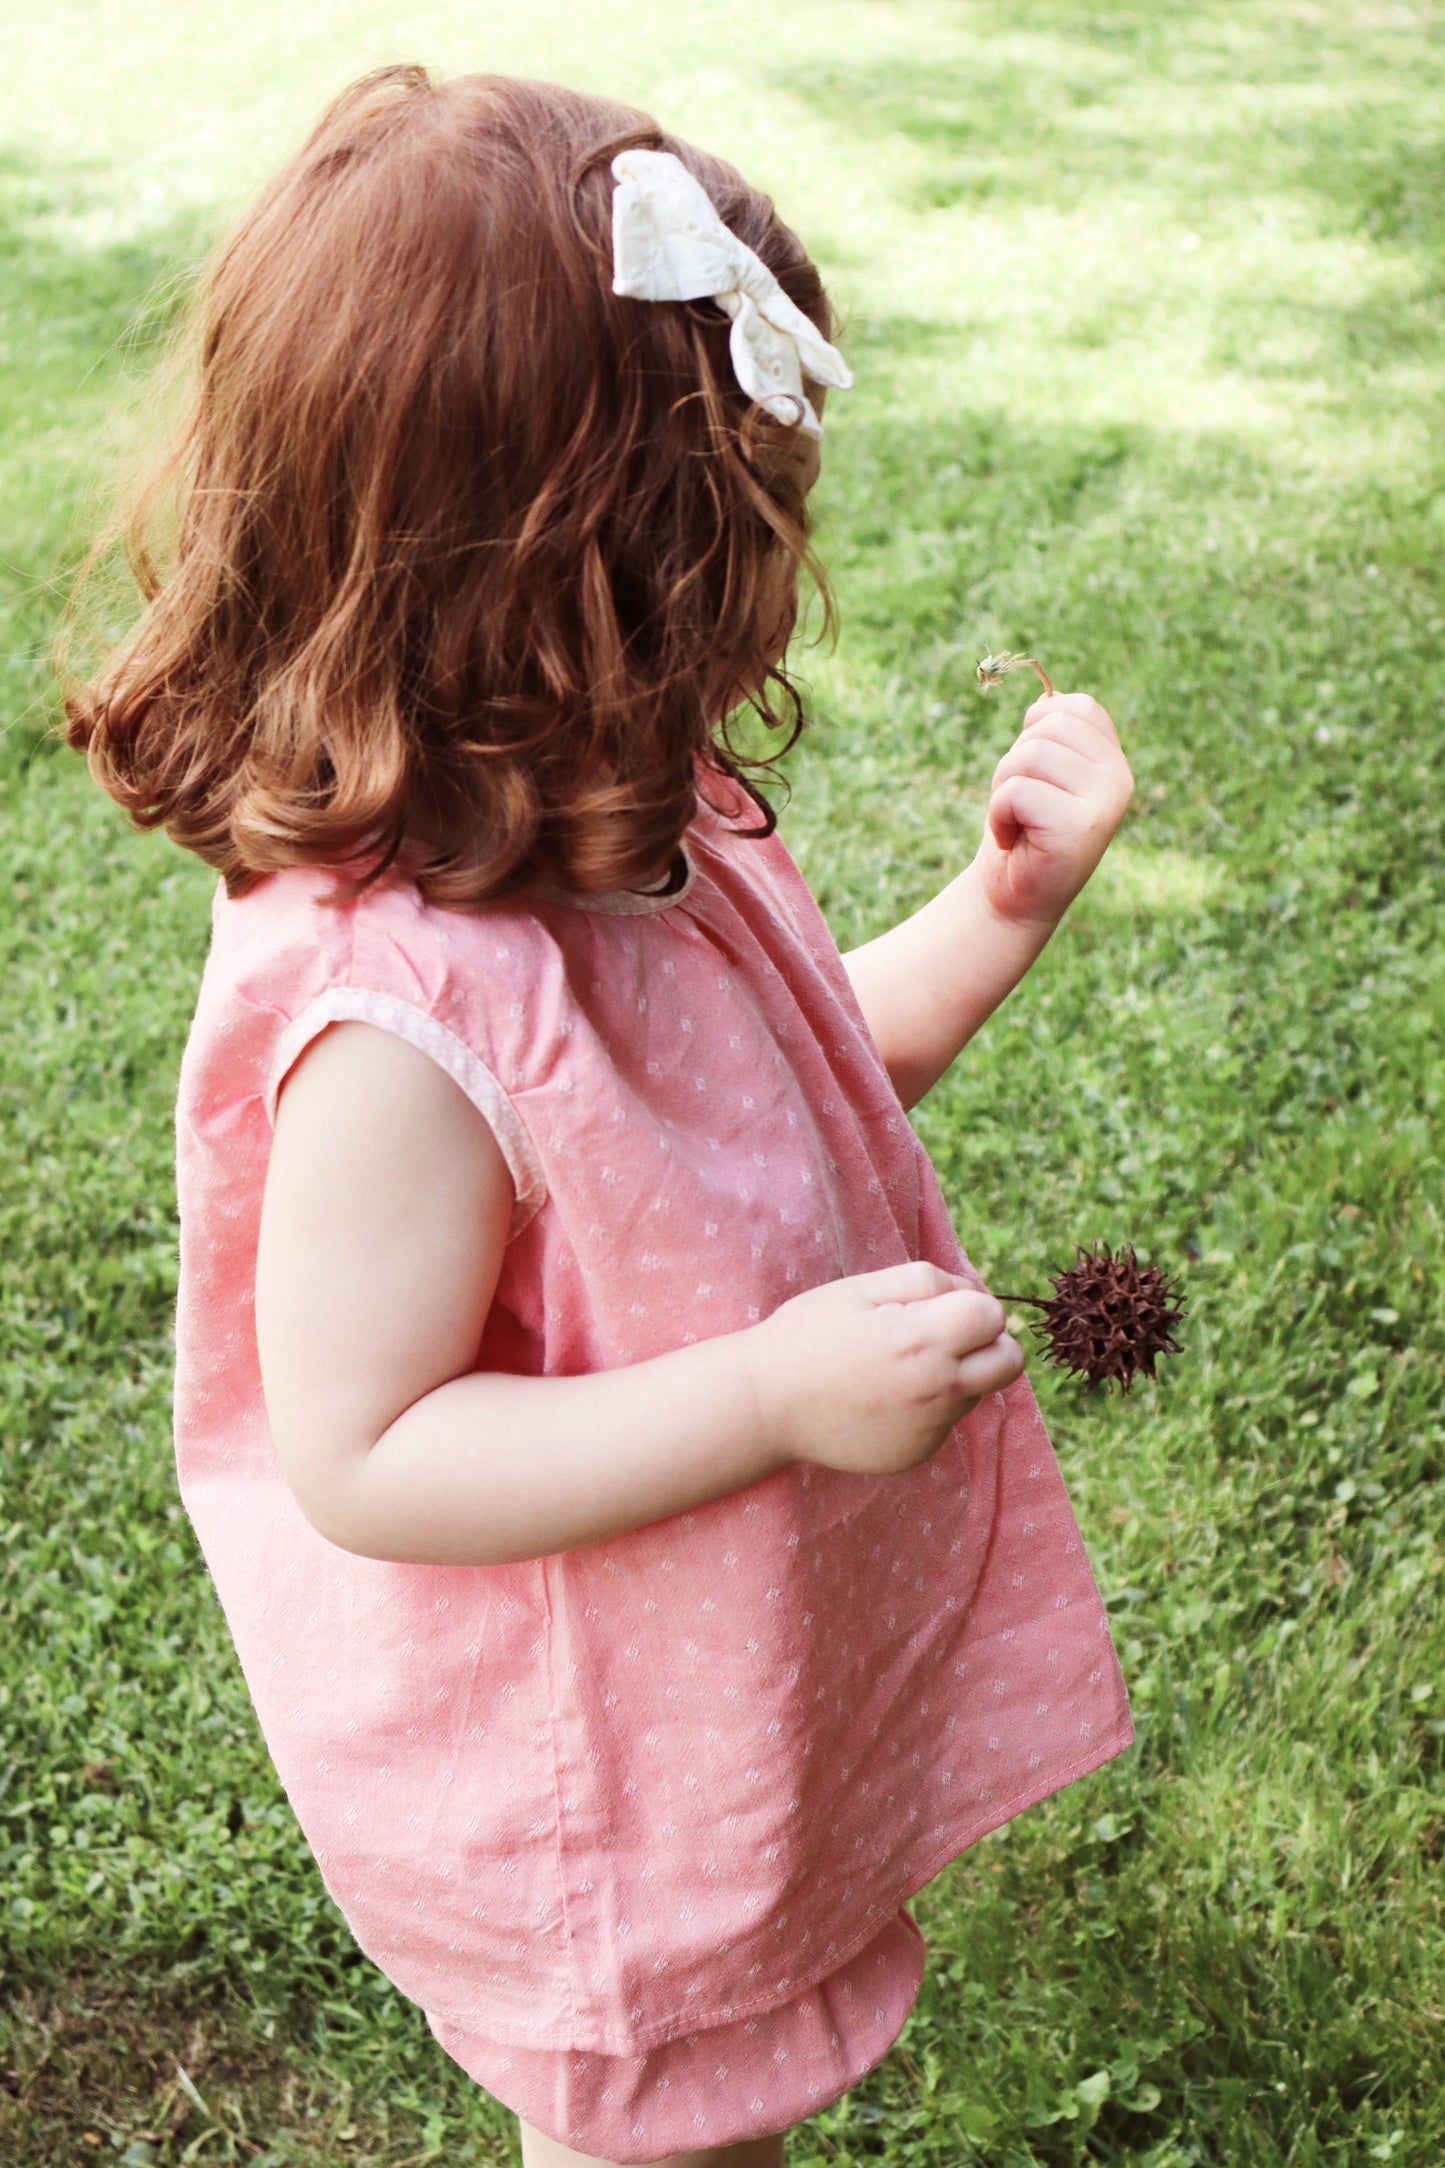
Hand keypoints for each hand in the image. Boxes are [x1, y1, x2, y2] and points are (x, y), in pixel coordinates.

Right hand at [744, 1260, 1024, 1476]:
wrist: (765, 1404)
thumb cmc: (809, 1334)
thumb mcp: (862, 1288)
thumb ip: (927, 1281)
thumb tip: (976, 1292)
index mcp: (922, 1340)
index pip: (992, 1315)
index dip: (969, 1303)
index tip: (936, 1307)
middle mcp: (935, 1391)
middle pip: (1009, 1363)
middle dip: (988, 1342)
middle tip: (944, 1335)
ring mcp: (928, 1430)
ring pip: (976, 1393)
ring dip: (956, 1375)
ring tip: (898, 1366)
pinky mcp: (915, 1454)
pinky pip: (944, 1423)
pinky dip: (928, 1407)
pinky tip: (883, 1397)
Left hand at [974, 691, 1133, 932]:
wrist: (1013, 899)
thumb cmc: (1023, 831)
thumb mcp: (1040, 773)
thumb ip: (1052, 736)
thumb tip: (1047, 696)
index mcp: (1114, 761)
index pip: (1076, 707)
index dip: (1037, 730)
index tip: (1034, 774)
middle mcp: (1120, 778)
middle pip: (1050, 727)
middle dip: (1014, 762)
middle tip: (1021, 806)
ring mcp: (1105, 803)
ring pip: (1032, 755)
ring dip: (1004, 790)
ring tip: (1020, 822)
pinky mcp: (1079, 828)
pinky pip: (1018, 791)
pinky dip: (1000, 815)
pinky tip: (1015, 840)